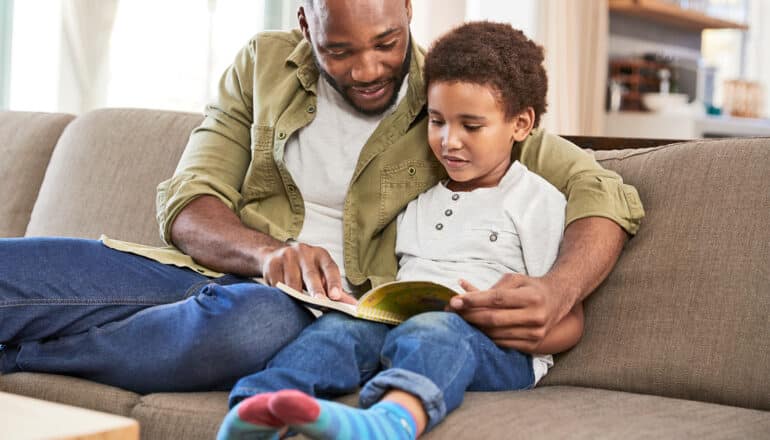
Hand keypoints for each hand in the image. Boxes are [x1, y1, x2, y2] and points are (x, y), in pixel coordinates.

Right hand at [258, 241, 356, 303]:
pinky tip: (283, 297)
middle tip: (320, 302)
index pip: (330, 268)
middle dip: (315, 290)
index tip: (336, 296)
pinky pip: (277, 284)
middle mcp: (304, 252)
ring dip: (296, 295)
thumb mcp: (321, 273)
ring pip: (292, 282)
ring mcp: (286, 256)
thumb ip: (335, 289)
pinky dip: (281, 294)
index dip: (334, 282)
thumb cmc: (305, 268)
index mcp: (321, 255)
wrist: (276, 255)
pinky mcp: (272, 264)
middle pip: (311, 274)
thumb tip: (354, 306)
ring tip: (299, 303)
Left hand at [449, 274, 569, 351]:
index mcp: (531, 297)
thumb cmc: (530, 287)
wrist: (558, 300)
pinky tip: (475, 330)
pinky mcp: (533, 345)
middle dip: (469, 316)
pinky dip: (487, 337)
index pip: (497, 299)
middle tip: (452, 312)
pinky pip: (502, 343)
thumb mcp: (515, 280)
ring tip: (459, 320)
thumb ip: (492, 287)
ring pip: (496, 334)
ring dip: (474, 328)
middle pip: (494, 319)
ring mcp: (535, 333)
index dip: (474, 300)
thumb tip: (463, 292)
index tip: (455, 301)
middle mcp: (536, 316)